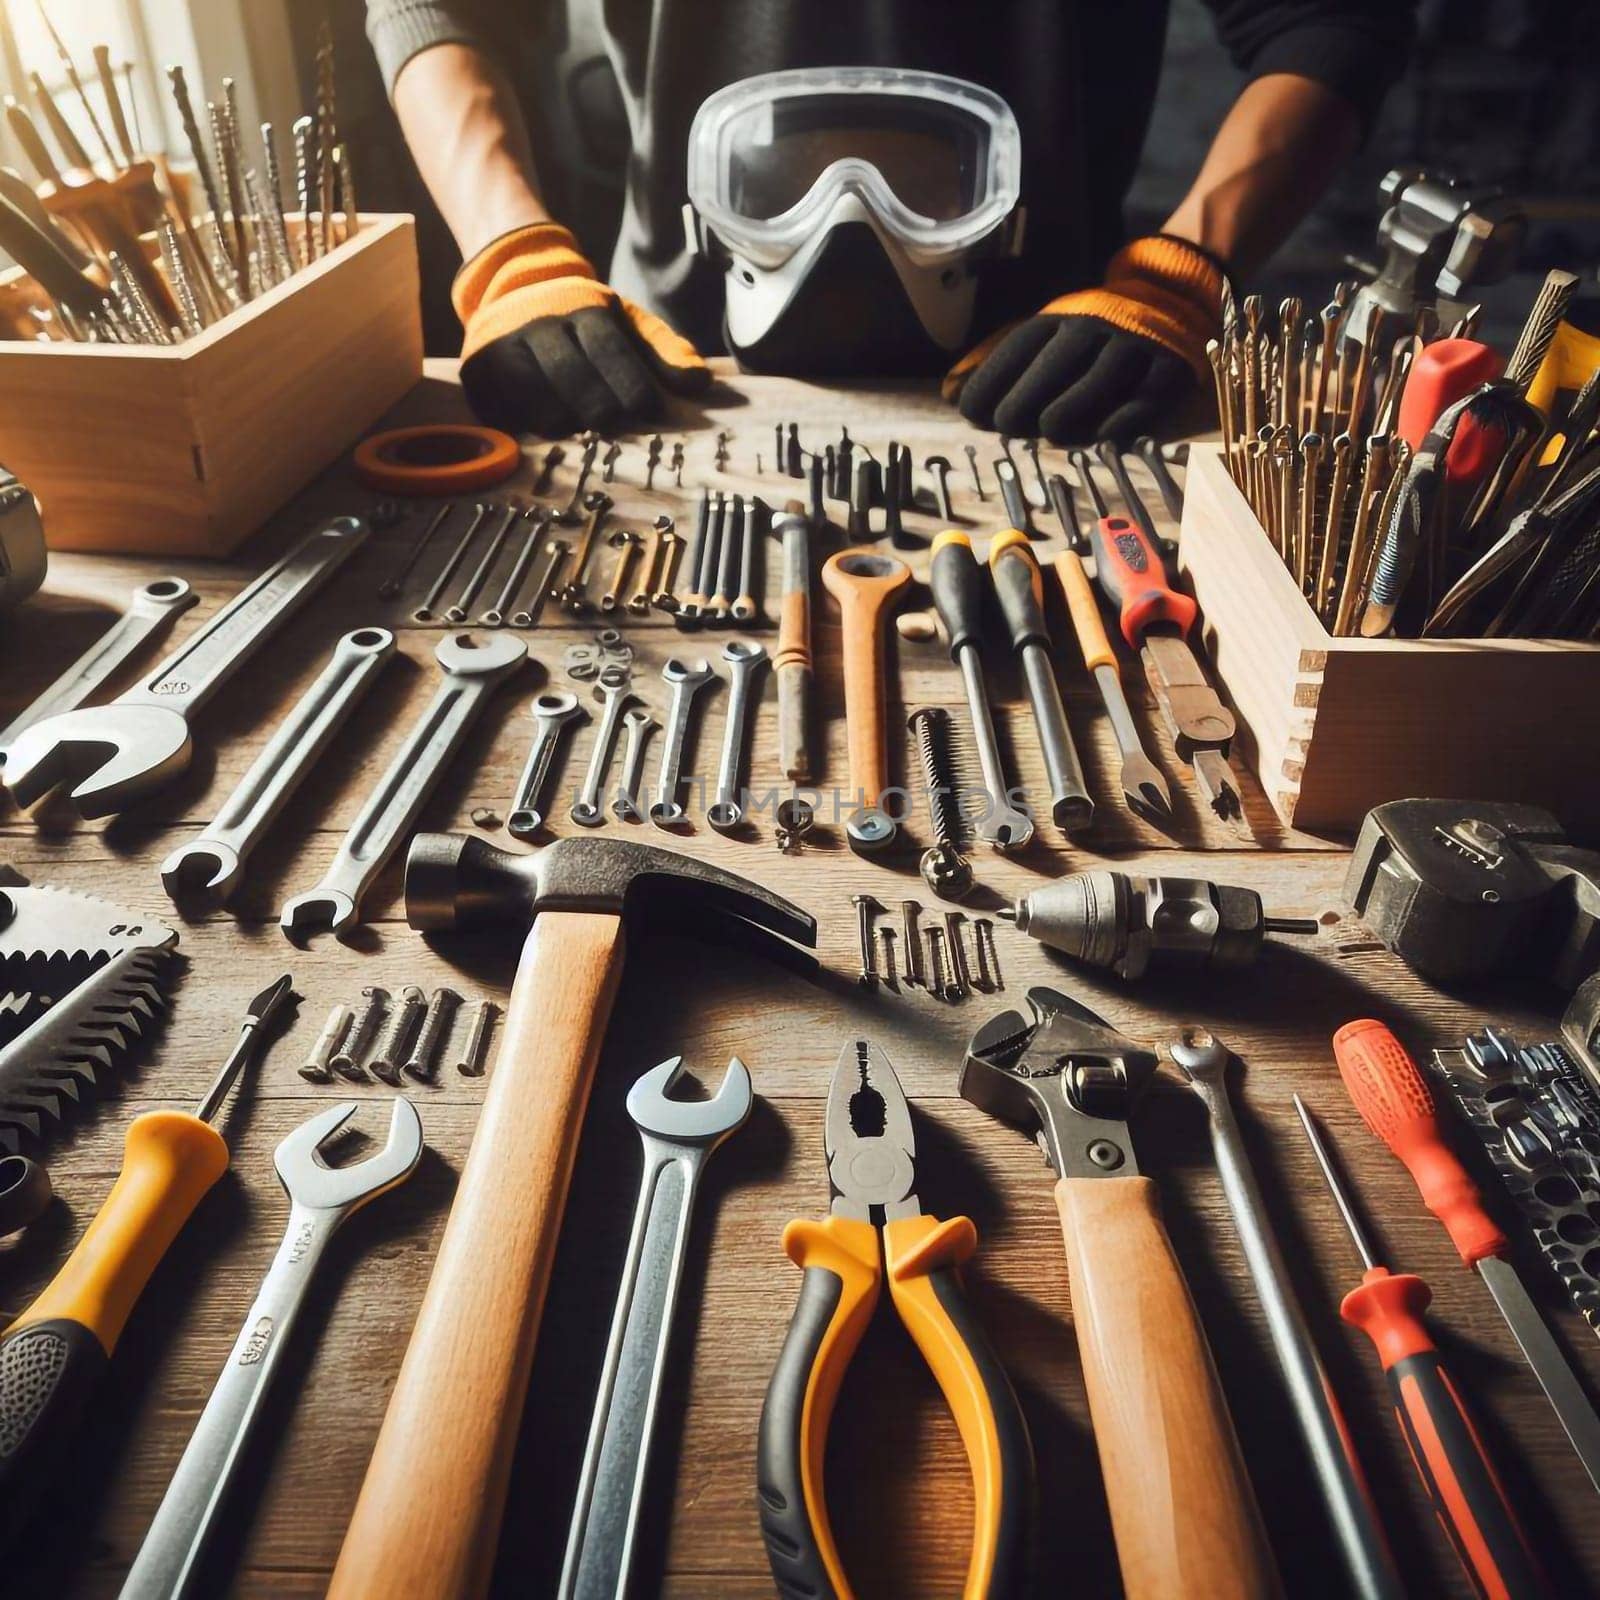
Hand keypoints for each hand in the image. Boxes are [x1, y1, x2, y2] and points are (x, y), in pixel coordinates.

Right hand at [454, 222, 709, 434]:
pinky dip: (523, 425)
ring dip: (563, 422)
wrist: (516, 283)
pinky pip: (501, 410)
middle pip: (573, 378)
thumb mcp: (628, 322)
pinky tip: (541, 426)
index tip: (648, 412)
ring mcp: (505, 347)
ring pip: (536, 400)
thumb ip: (665, 352)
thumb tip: (701, 386)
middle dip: (599, 410)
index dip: (631, 385)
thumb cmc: (584, 319)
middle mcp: (541, 325)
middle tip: (613, 428)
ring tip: (578, 429)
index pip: (610, 350)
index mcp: (584, 310)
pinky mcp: (479, 370)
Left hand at [945, 235, 1224, 442]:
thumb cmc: (1090, 335)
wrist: (1172, 300)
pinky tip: (1096, 437)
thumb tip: (948, 393)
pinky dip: (1110, 430)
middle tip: (1010, 428)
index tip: (972, 414)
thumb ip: (998, 362)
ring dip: (1061, 423)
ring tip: (1051, 432)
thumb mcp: (1045, 335)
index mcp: (1060, 318)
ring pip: (1087, 394)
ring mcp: (1133, 350)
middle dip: (1019, 409)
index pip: (1016, 351)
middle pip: (1046, 374)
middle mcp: (1095, 329)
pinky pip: (1134, 410)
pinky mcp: (1166, 374)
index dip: (988, 384)